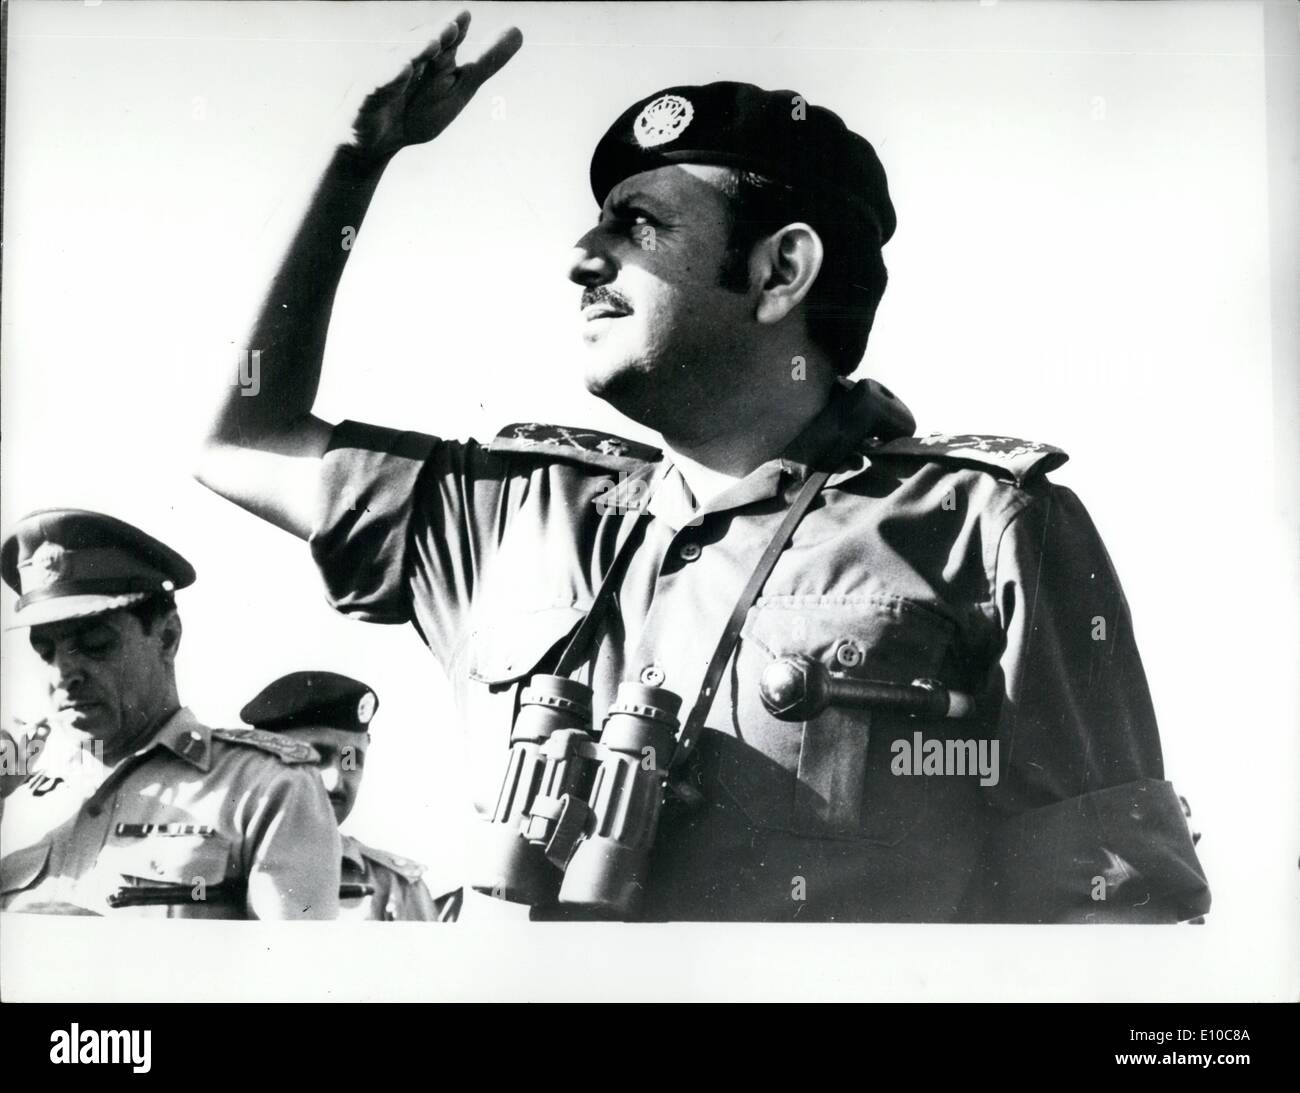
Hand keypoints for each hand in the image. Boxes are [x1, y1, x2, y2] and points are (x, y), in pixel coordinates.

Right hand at [349, 11, 521, 158]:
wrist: (377, 142)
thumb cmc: (416, 111)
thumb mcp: (459, 87)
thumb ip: (486, 62)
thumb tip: (519, 30)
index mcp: (433, 57)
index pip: (447, 40)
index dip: (456, 29)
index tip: (465, 17)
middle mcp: (408, 58)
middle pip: (425, 43)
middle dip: (438, 34)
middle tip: (453, 25)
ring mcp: (386, 74)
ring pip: (402, 57)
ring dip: (417, 48)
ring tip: (433, 41)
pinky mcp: (367, 94)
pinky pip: (379, 84)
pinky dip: (391, 76)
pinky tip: (404, 69)